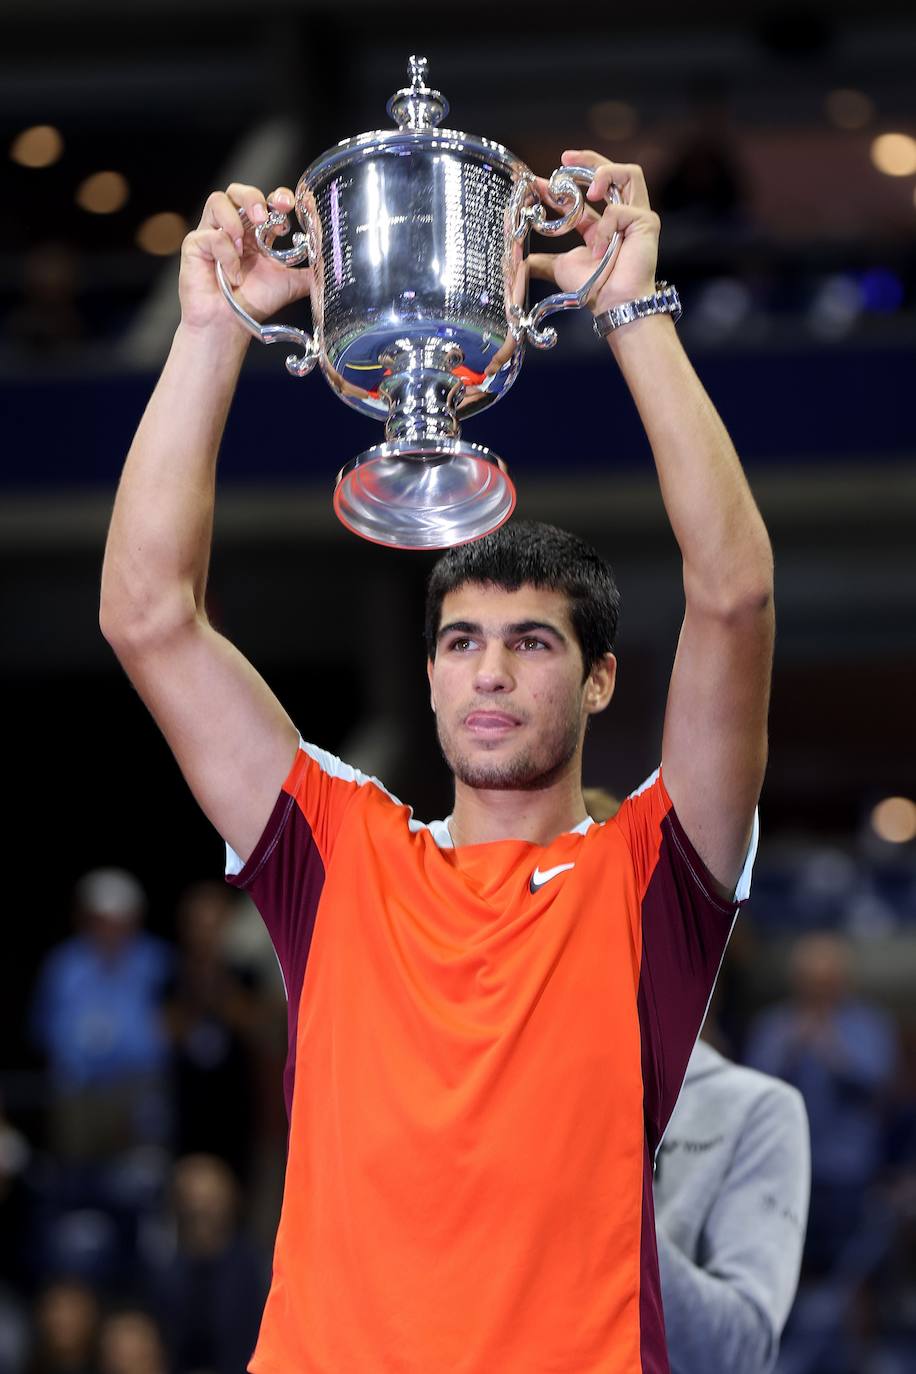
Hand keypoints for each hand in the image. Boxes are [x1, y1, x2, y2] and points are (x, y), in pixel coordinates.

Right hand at [178, 183, 312, 334]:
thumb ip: (309, 272)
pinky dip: (226, 254)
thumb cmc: (252, 303)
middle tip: (264, 217)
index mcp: (255, 233)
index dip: (276, 197)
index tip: (289, 205)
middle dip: (252, 198)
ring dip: (234, 220)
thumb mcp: (289, 284)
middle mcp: (233, 228)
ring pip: (217, 201)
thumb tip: (332, 265)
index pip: (264, 202)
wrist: (229, 325)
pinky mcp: (195, 245)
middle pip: (237, 192)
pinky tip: (232, 274)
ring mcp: (212, 234)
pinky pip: (211, 236)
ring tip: (244, 245)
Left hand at [527, 151, 660, 314]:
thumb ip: (543, 262)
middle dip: (588, 160)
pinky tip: (600, 249)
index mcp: (602, 226)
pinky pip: (618, 211)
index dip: (560, 186)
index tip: (538, 182)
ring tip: (588, 191)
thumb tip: (522, 264)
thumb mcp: (561, 269)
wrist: (613, 304)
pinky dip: (604, 227)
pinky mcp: (647, 221)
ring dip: (604, 174)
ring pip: (629, 174)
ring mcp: (636, 217)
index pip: (581, 196)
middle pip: (611, 172)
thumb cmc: (595, 290)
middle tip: (565, 159)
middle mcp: (621, 217)